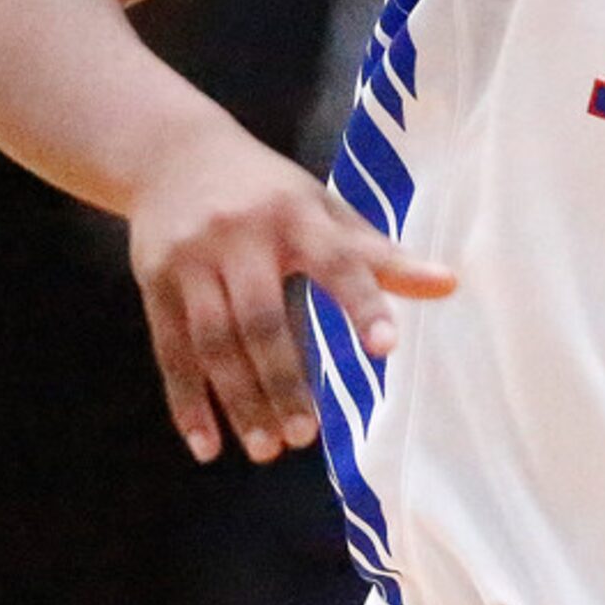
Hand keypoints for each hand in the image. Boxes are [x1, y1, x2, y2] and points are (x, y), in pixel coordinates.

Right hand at [127, 117, 456, 463]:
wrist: (174, 155)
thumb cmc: (268, 192)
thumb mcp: (323, 209)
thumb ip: (378, 254)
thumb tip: (451, 284)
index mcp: (297, 215)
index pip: (338, 262)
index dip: (363, 303)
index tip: (387, 348)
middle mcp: (242, 237)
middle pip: (261, 319)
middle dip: (282, 381)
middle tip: (305, 437)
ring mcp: (192, 260)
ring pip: (214, 342)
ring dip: (239, 401)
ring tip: (267, 449)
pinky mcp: (153, 282)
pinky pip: (171, 350)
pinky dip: (187, 401)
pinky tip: (207, 444)